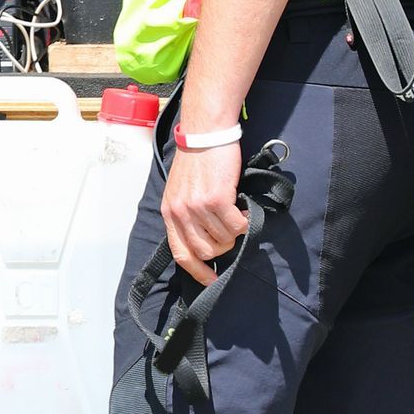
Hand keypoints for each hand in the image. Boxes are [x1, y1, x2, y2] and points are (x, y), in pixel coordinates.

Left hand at [161, 141, 246, 286]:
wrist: (205, 133)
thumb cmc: (197, 160)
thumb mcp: (181, 191)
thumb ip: (187, 215)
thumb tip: (204, 240)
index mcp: (169, 213)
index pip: (180, 254)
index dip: (197, 272)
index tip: (212, 280)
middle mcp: (180, 213)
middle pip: (205, 251)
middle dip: (222, 247)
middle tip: (230, 232)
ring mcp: (197, 207)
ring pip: (223, 240)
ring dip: (234, 232)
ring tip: (236, 214)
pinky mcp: (216, 199)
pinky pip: (235, 226)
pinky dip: (244, 222)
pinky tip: (243, 209)